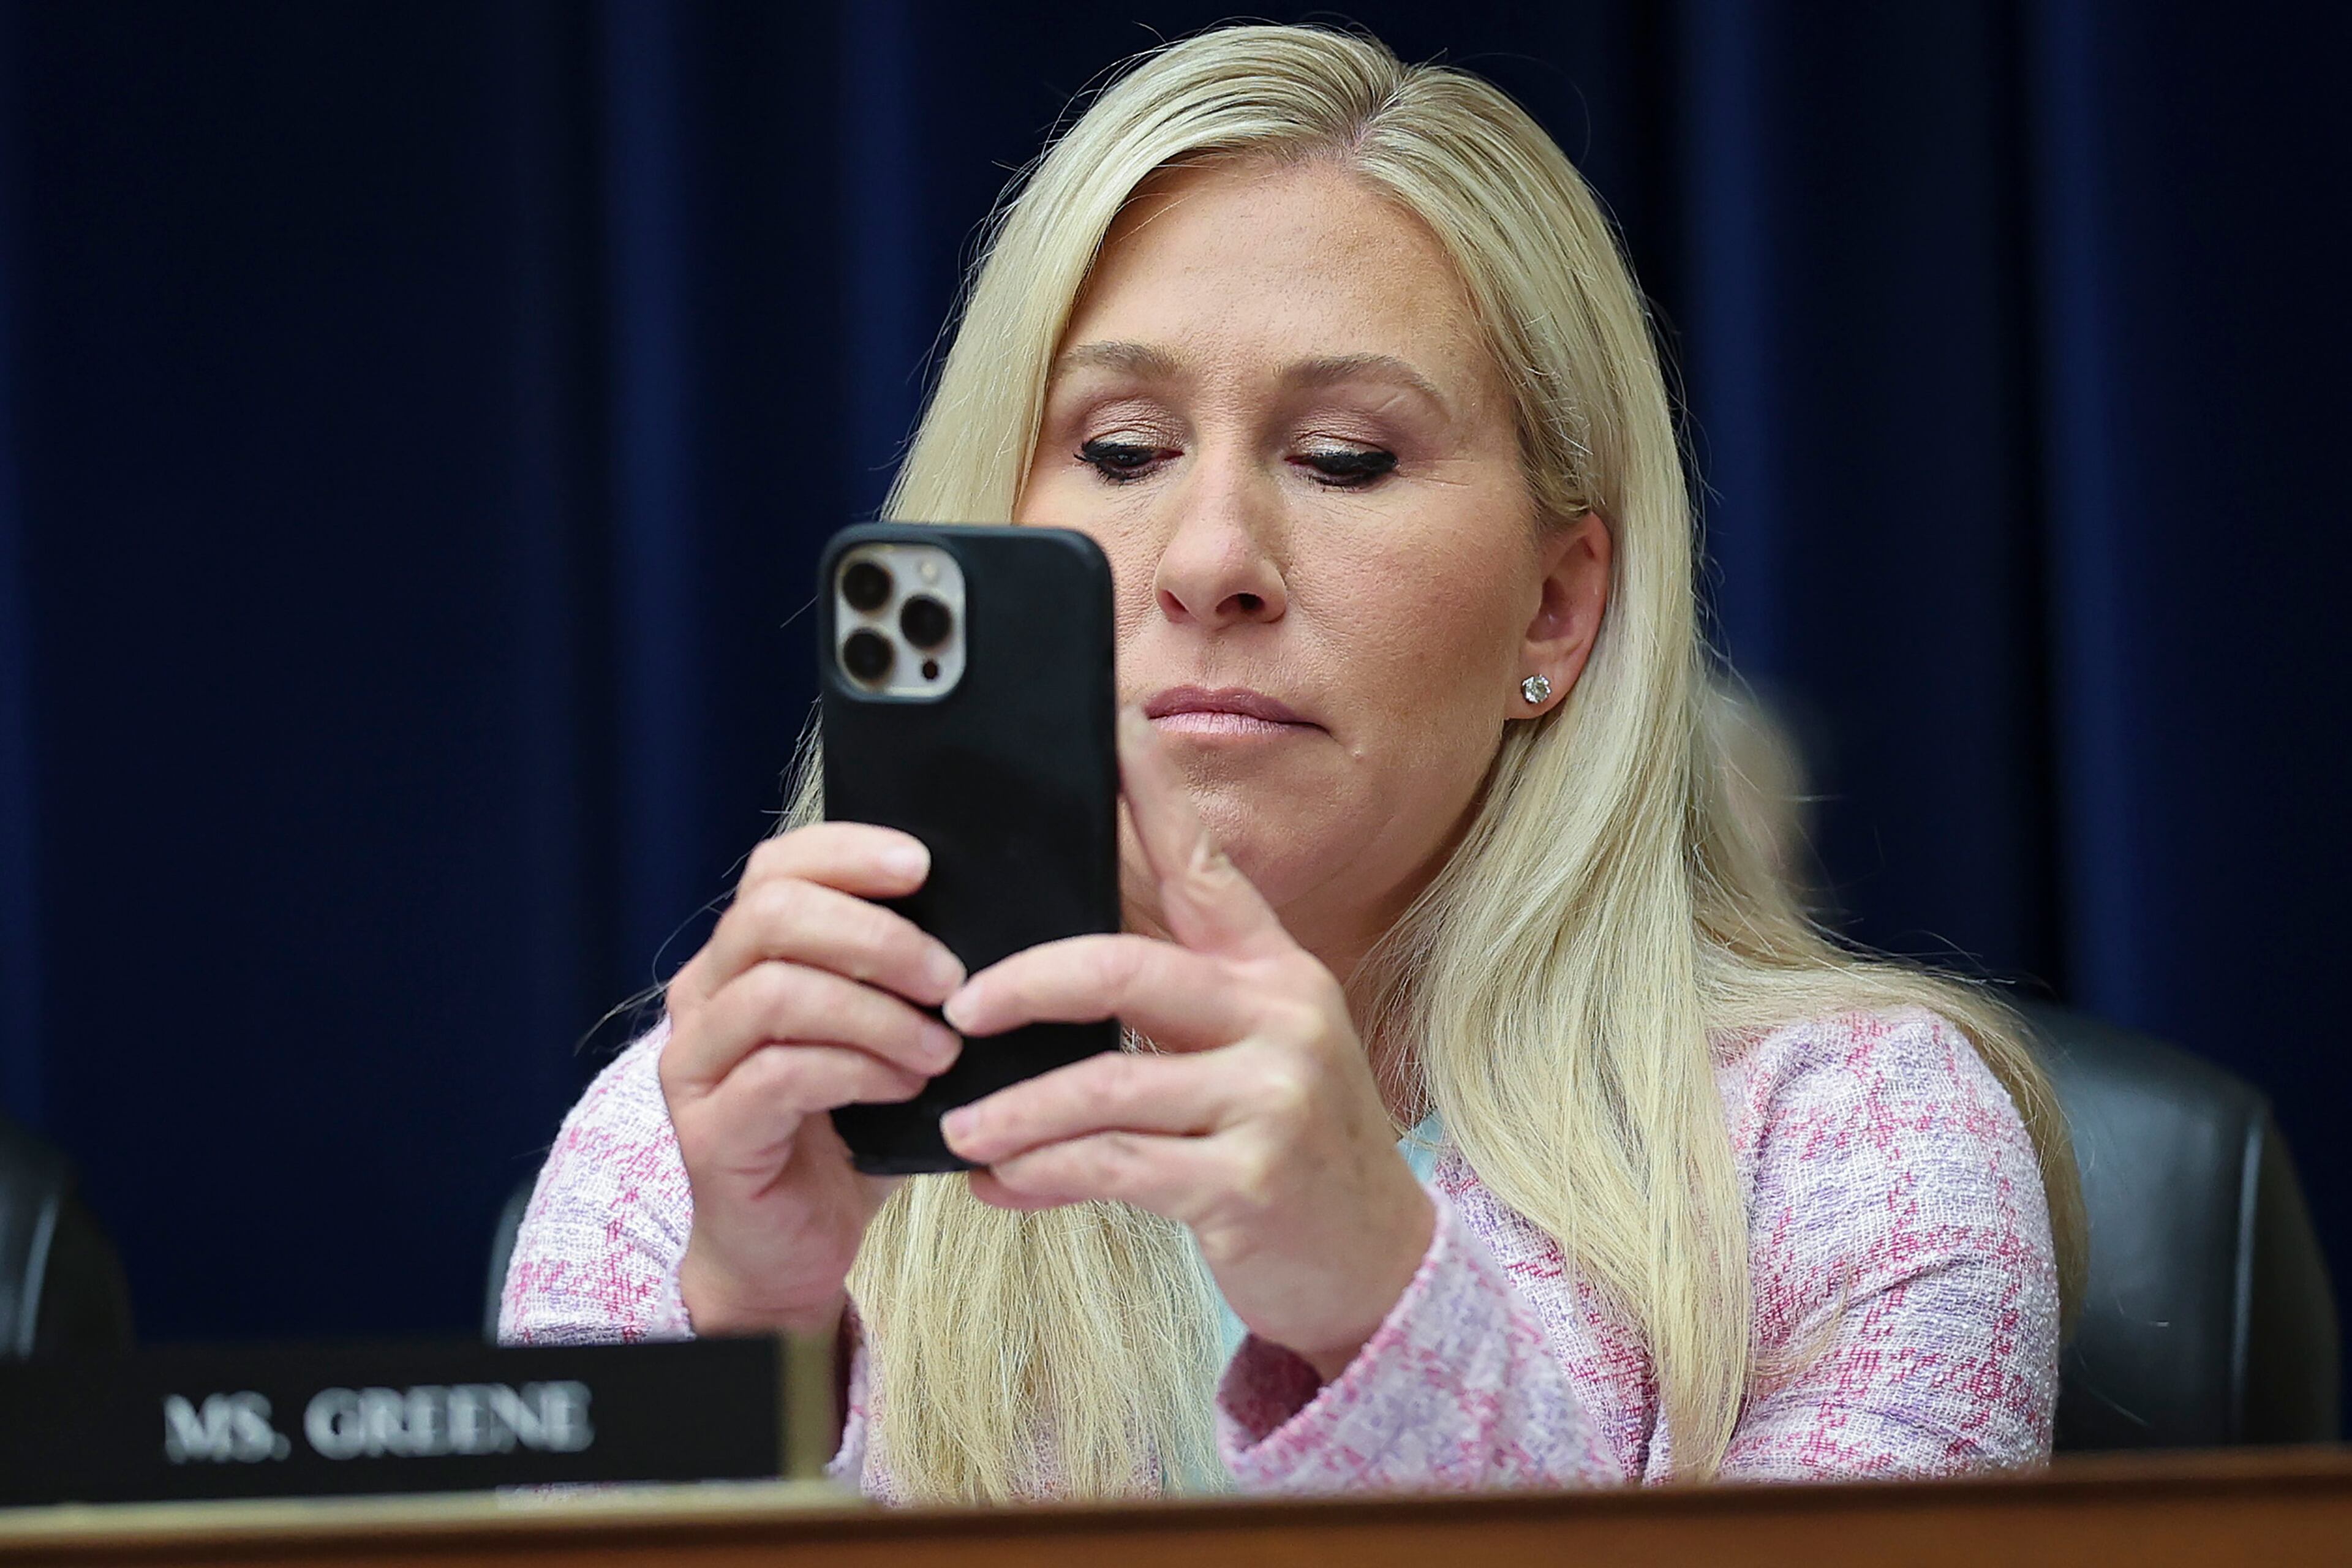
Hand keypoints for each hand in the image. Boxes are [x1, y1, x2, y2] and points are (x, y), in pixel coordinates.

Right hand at [660, 824, 966, 1335]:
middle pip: (770, 914)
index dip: (847, 853)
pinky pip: (780, 1073)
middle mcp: (702, 997)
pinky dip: (858, 1071)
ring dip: (876, 1013)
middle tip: (950, 980)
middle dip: (876, 936)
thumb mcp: (881, 1035)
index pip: (776, 867)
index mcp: (740, 957)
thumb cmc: (848, 1130)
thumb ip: (902, 977)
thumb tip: (987, 917)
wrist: (793, 1247)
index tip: (924, 865)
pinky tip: (906, 1089)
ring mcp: (694, 1064)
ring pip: (776, 992)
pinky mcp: (708, 1131)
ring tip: (940, 1049)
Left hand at [938, 710, 1434, 1380]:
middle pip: (1122, 968)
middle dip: (1024, 982)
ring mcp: (1271, 1097)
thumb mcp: (1248, 1048)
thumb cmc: (1284, 1143)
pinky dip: (1040, 1177)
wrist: (1372, 1261)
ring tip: (960, 1128)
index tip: (1103, 722)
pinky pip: (1114, 1167)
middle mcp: (1280, 1014)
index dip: (1149, 788)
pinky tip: (999, 1186)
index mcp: (1270, 967)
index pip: (1199, 859)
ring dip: (1015, 1110)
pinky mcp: (1249, 1181)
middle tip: (954, 1006)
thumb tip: (1052, 945)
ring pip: (1104, 1085)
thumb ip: (1171, 992)